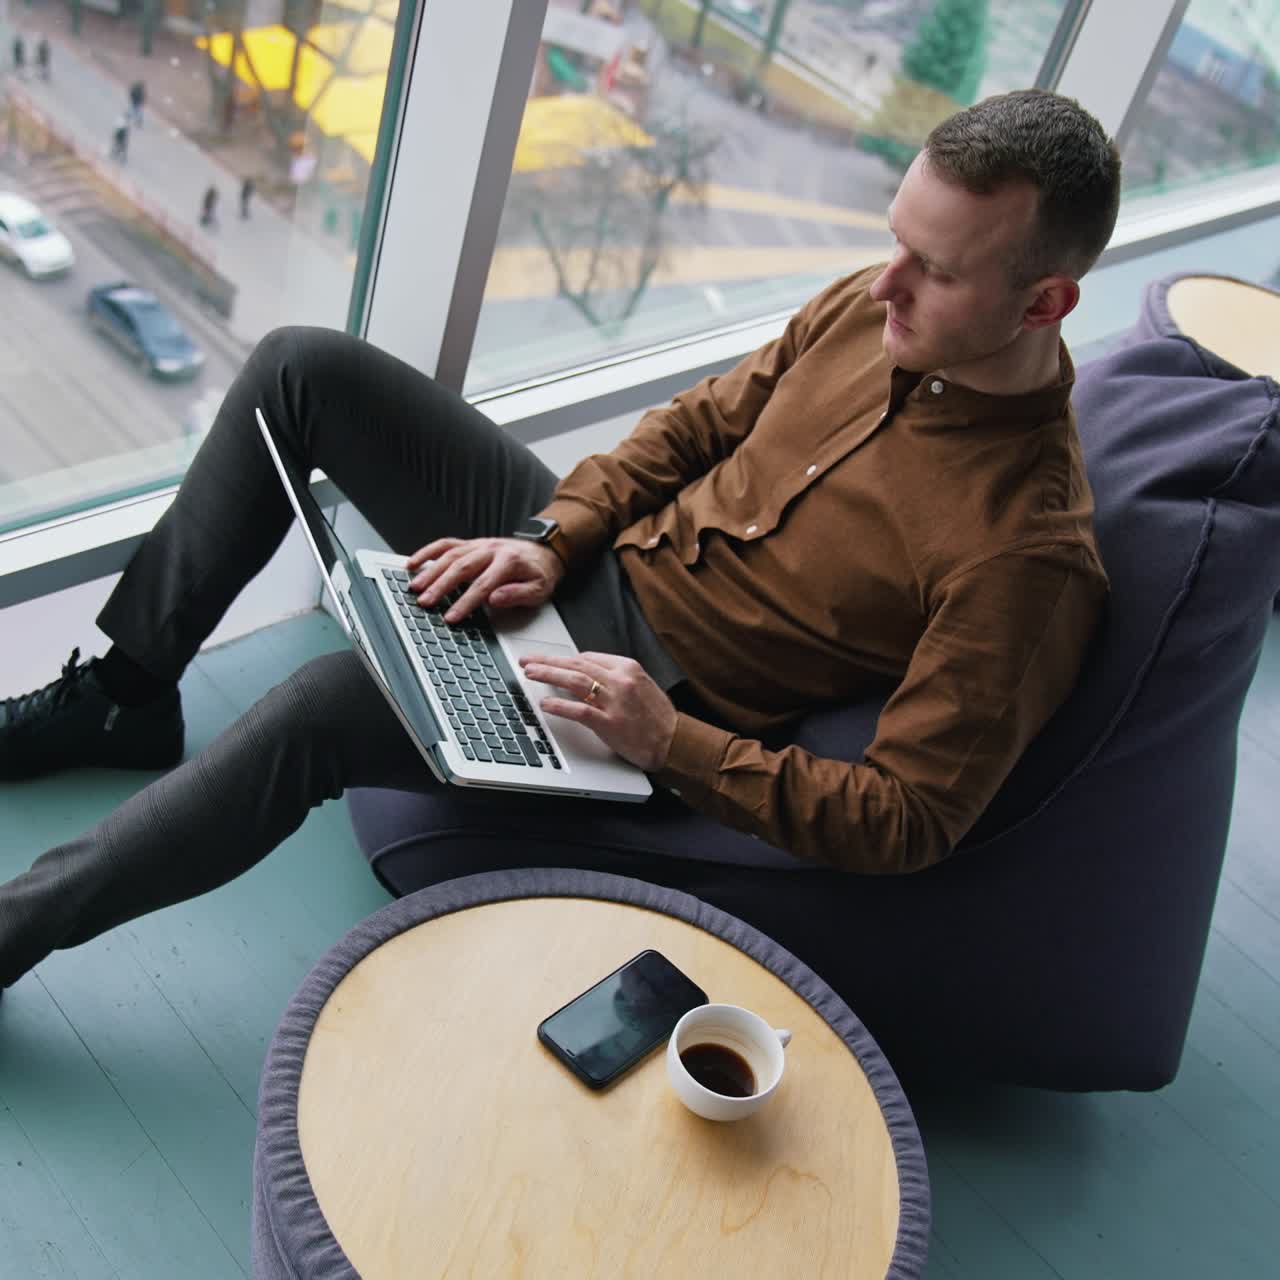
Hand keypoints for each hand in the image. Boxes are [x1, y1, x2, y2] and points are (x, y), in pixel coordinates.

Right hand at [406, 536, 564, 623]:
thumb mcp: (539, 589)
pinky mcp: (470, 544)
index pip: (483, 585)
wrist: (544, 551)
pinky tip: (413, 564)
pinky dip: (427, 552)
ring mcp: (478, 545)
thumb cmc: (539, 573)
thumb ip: (518, 594)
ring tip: (415, 587)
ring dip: (430, 571)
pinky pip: (446, 544)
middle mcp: (491, 550)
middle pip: (461, 567)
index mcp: (509, 562)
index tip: (452, 617)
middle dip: (441, 586)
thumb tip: (495, 599)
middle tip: (425, 603)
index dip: (465, 602)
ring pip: (450, 555)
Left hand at [518, 652, 677, 771]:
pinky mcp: (610, 723)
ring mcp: (615, 702)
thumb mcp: (642, 686)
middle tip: (527, 660)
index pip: (588, 657)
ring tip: (530, 673)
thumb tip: (588, 674)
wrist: (676, 742)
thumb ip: (617, 678)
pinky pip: (580, 710)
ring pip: (575, 681)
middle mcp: (620, 680)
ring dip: (548, 675)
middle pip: (576, 664)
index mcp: (628, 668)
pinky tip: (545, 704)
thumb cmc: (659, 718)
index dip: (564, 659)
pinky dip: (560, 705)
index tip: (549, 661)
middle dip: (548, 661)